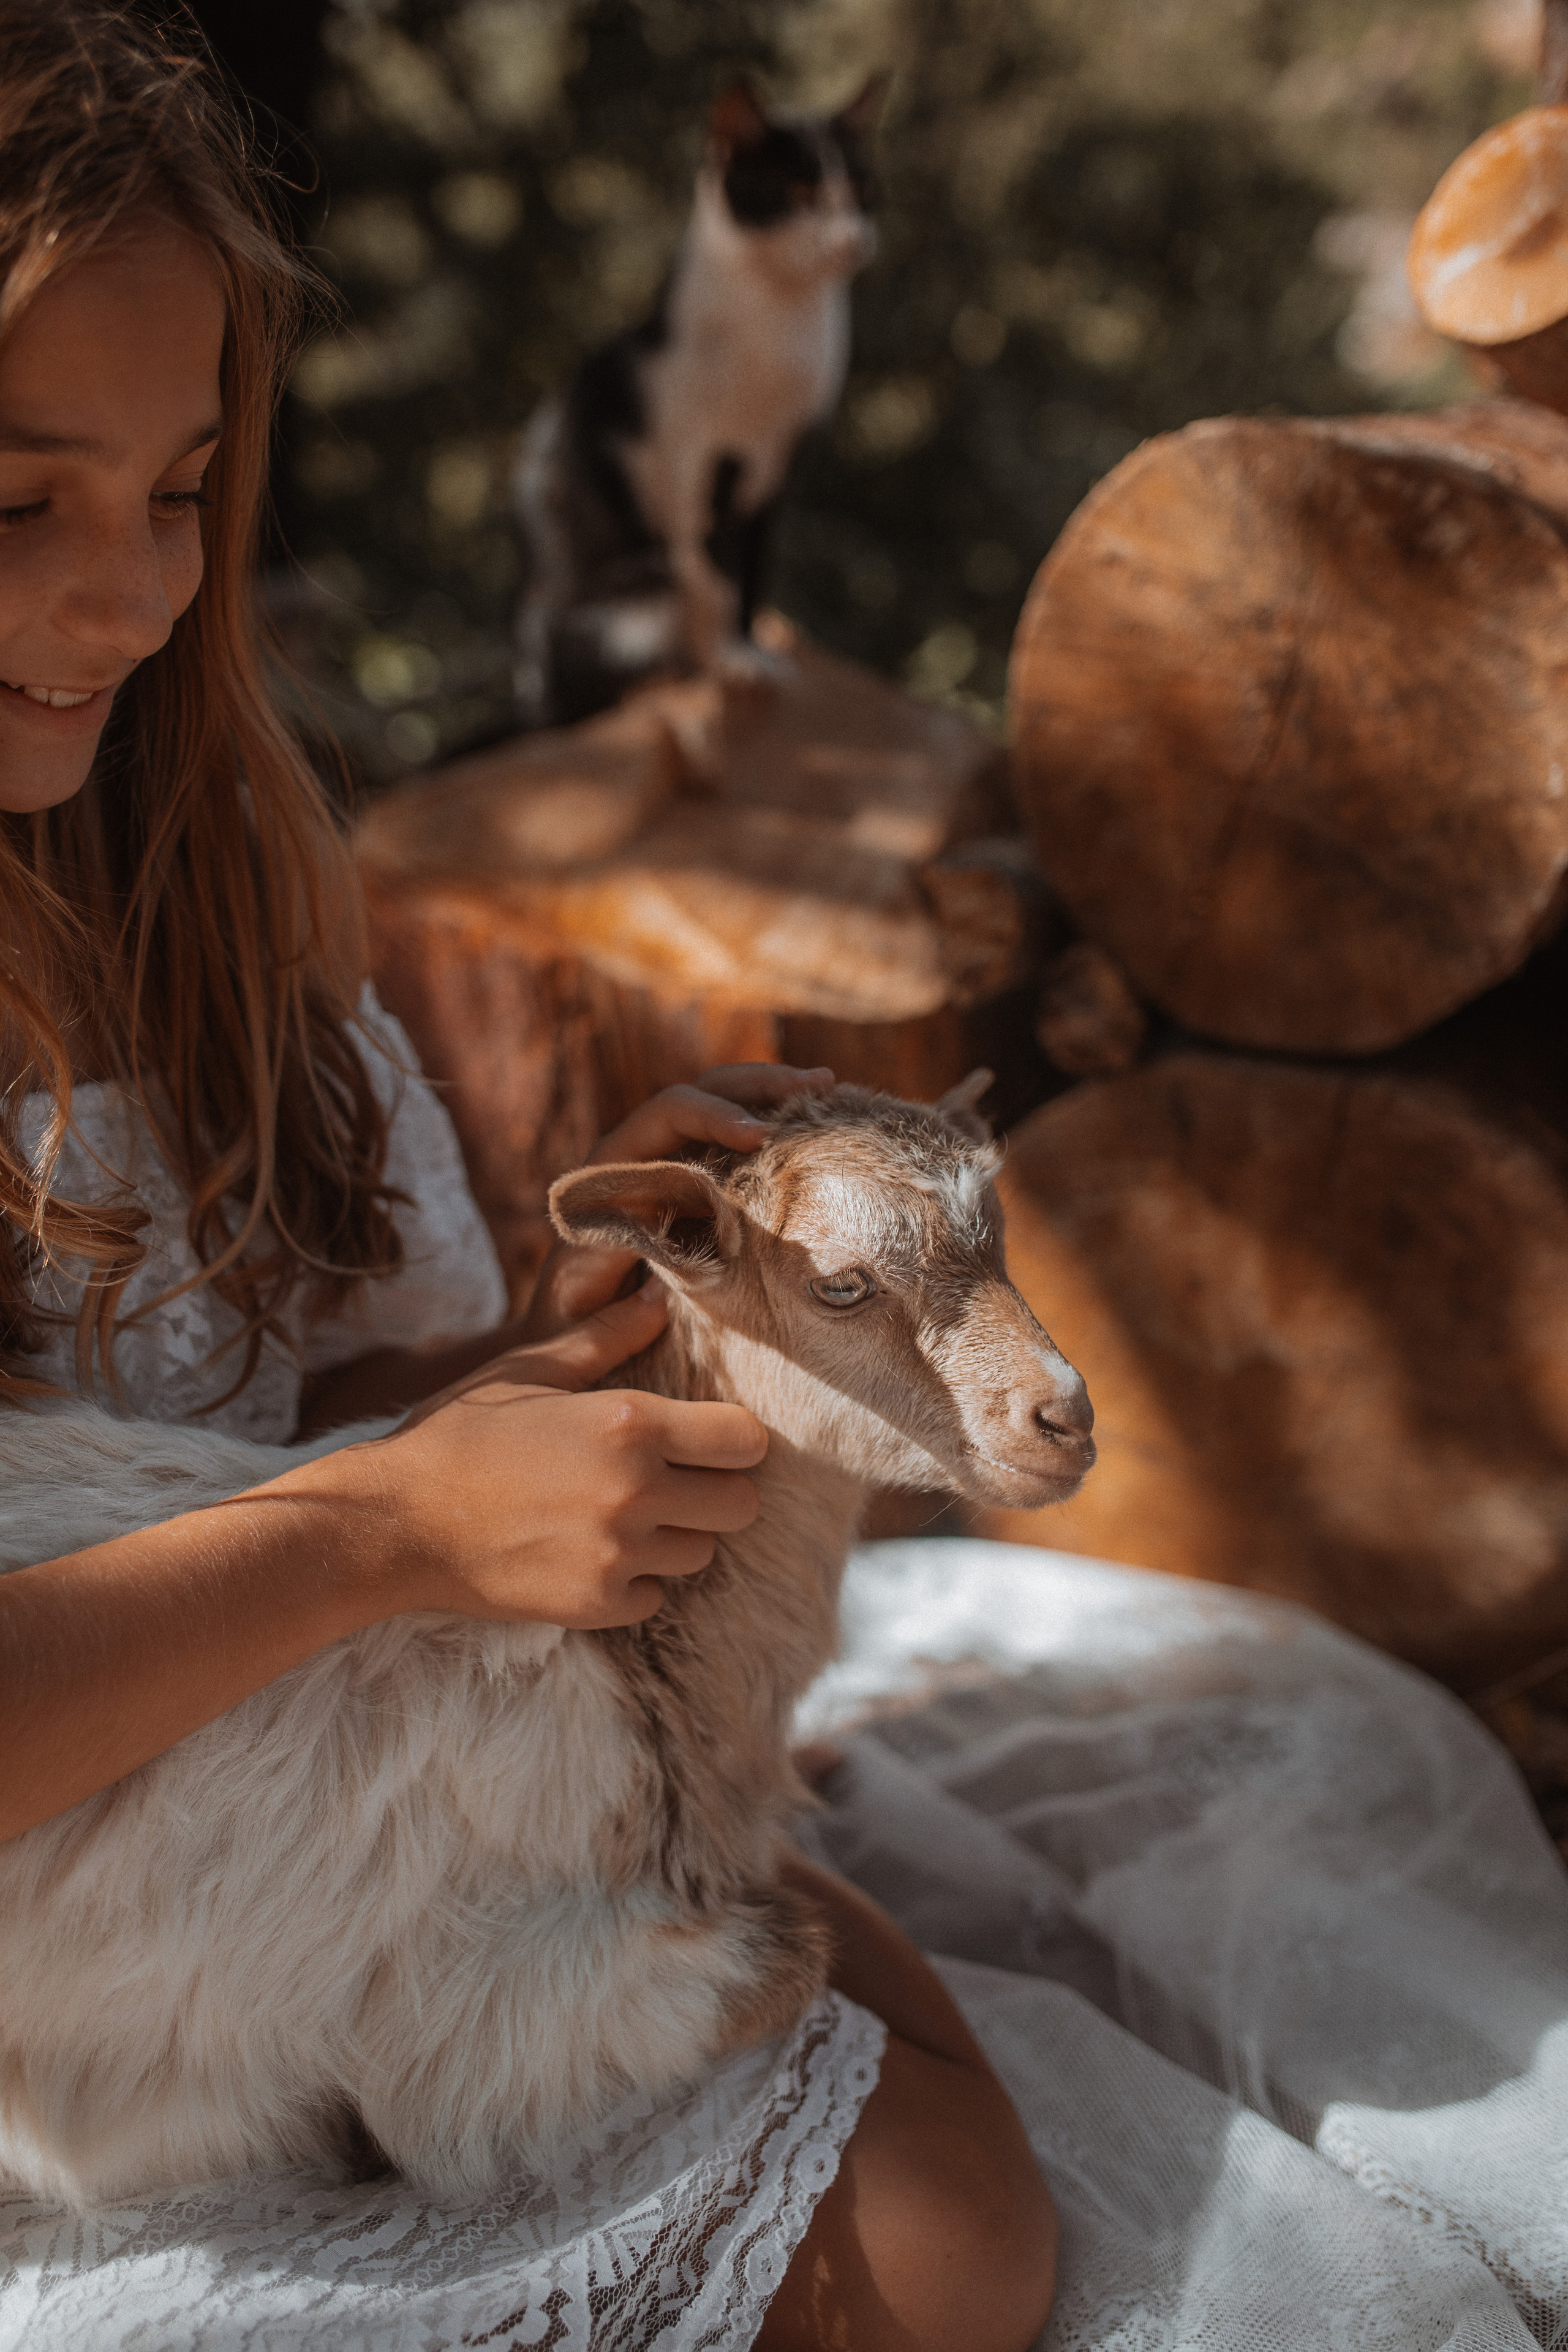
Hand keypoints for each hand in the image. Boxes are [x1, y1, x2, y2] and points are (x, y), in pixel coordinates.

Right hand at [301, 1282, 767, 1630]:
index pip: (746, 1440)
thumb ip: (607, 1335)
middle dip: (716, 1488)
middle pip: (741, 1504)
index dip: (734, 1437)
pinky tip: (591, 1552)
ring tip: (623, 1514)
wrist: (393, 1521)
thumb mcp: (529, 1369)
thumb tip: (659, 1298)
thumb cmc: (458, 1433)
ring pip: (703, 1552)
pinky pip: (657, 1595)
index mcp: (630, 1424)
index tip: (708, 1436)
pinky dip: (636, 1580)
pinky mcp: (597, 1605)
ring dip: (676, 1534)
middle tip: (672, 1477)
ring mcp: (618, 1555)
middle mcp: (636, 1492)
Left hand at [522, 1062, 834, 1337]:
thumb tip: (666, 1280)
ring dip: (774, 1094)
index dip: (714, 1114)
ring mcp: (674, 1162)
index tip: (760, 1136)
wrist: (565, 1325)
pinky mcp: (698, 1184)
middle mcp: (644, 1150)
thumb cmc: (570, 1315)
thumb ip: (612, 1286)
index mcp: (613, 1164)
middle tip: (819, 1085)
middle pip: (704, 1090)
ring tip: (828, 1087)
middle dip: (760, 1083)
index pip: (669, 1112)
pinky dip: (775, 1130)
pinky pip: (737, 1145)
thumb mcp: (583, 1300)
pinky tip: (815, 1126)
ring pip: (725, 1106)